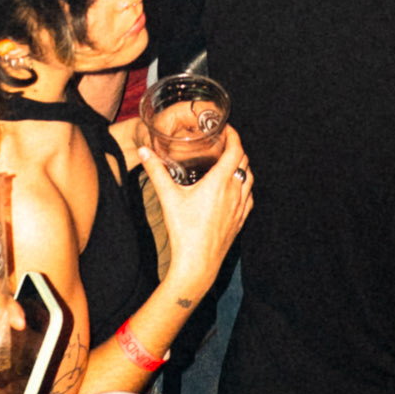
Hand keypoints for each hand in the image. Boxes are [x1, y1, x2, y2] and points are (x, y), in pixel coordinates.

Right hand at [139, 129, 253, 298]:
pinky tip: (235, 189)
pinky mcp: (240, 221)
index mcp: (219, 182)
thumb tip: (145, 152)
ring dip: (242, 166)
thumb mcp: (168, 197)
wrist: (198, 264)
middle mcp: (234, 192)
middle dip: (236, 148)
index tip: (225, 128)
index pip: (235, 150)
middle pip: (244, 161)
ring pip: (250, 178)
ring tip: (229, 162)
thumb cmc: (184, 231)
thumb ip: (156, 172)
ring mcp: (240, 207)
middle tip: (223, 142)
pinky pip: (250, 197)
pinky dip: (245, 186)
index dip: (233, 135)